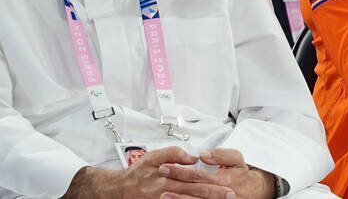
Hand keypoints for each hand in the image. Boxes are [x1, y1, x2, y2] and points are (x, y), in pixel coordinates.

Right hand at [64, 147, 233, 198]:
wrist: (116, 190)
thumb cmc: (137, 173)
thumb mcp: (154, 157)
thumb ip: (174, 153)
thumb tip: (193, 157)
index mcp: (167, 176)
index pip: (194, 179)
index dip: (211, 182)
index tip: (226, 185)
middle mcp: (165, 191)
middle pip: (194, 193)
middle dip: (213, 195)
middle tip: (230, 196)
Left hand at [160, 149, 275, 198]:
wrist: (253, 192)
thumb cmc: (242, 175)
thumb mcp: (237, 159)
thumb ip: (222, 155)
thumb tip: (204, 155)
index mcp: (222, 180)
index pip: (197, 175)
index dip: (180, 171)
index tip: (165, 166)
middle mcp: (217, 193)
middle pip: (193, 189)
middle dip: (175, 184)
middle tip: (161, 178)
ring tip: (163, 196)